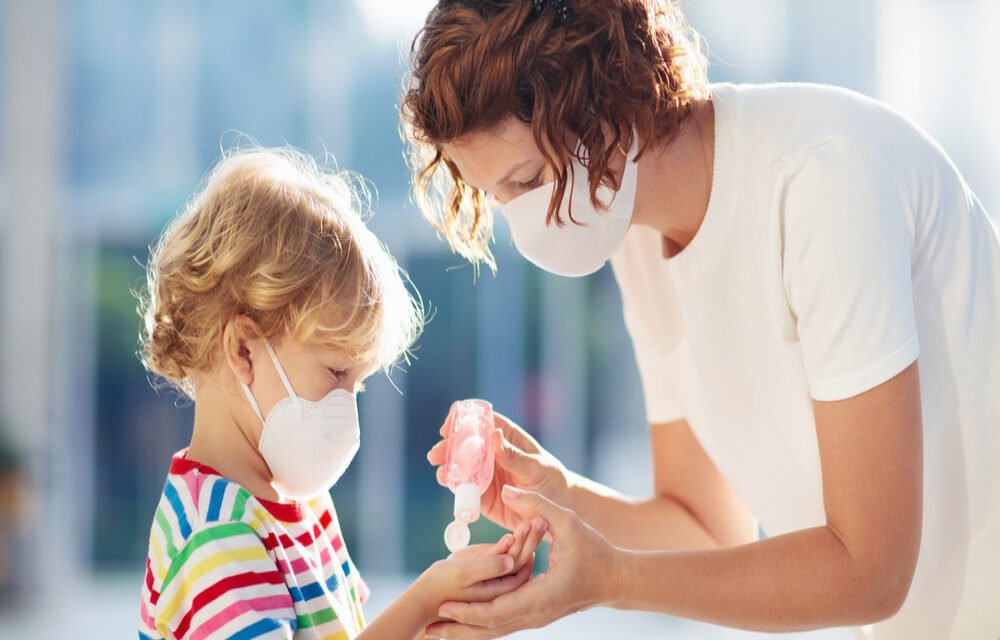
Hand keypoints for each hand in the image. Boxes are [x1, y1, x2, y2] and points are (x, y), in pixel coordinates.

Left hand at [425, 486, 618, 638]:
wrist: (616, 579)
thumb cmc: (595, 551)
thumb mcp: (569, 523)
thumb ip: (537, 506)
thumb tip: (509, 491)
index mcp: (541, 597)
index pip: (498, 610)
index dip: (468, 609)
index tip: (443, 605)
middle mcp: (535, 614)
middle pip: (490, 629)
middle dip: (458, 629)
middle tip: (427, 628)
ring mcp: (535, 618)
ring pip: (495, 631)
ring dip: (466, 632)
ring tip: (436, 631)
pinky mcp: (534, 614)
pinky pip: (503, 623)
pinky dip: (480, 625)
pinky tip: (461, 623)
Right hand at [427, 406, 569, 531]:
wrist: (557, 512)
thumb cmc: (552, 481)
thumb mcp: (537, 467)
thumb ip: (514, 456)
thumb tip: (494, 435)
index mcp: (506, 437)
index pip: (480, 421)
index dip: (461, 419)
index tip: (448, 427)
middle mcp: (491, 454)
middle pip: (463, 444)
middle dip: (447, 448)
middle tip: (436, 455)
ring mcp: (485, 474)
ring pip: (460, 467)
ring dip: (448, 469)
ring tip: (442, 475)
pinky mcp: (483, 496)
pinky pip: (465, 491)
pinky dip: (456, 489)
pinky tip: (451, 488)